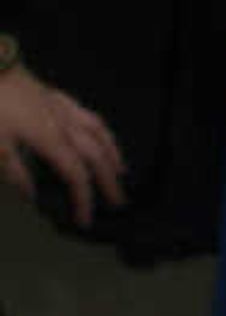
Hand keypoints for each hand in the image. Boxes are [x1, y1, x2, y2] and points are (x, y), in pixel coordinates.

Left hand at [0, 59, 126, 226]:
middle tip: (118, 201)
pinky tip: (97, 132)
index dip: (83, 198)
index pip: (76, 175)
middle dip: (108, 181)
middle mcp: (65, 125)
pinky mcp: (54, 95)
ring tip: (120, 170)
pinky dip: (98, 128)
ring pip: (98, 132)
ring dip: (113, 153)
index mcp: (50, 140)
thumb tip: (31, 195)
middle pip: (96, 156)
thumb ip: (14, 170)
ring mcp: (62, 108)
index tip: (85, 220)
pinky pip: (86, 114)